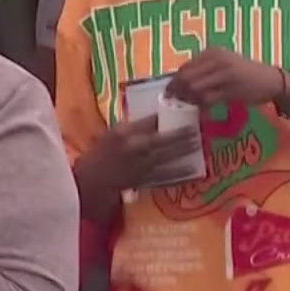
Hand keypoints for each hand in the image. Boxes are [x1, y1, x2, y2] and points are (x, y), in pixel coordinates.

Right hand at [79, 115, 200, 191]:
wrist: (92, 179)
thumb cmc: (101, 153)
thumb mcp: (113, 133)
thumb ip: (133, 126)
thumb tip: (157, 118)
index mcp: (124, 133)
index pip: (150, 121)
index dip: (166, 115)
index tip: (180, 111)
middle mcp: (134, 148)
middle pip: (163, 139)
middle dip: (181, 134)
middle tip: (195, 129)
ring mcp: (141, 165)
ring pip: (168, 156)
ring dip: (184, 150)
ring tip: (197, 144)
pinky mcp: (145, 179)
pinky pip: (167, 175)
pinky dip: (180, 173)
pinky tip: (193, 170)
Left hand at [168, 48, 289, 106]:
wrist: (272, 80)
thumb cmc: (245, 72)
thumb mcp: (224, 63)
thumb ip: (204, 69)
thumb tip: (178, 81)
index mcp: (213, 52)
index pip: (185, 67)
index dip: (174, 81)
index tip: (169, 92)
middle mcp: (217, 60)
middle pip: (187, 77)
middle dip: (177, 91)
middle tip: (174, 102)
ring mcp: (224, 75)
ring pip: (195, 89)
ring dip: (188, 99)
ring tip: (188, 105)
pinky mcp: (231, 91)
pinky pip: (208, 100)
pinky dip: (201, 106)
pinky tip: (202, 109)